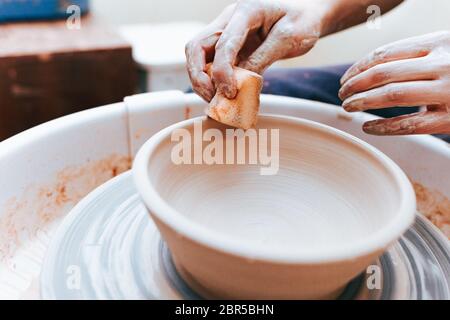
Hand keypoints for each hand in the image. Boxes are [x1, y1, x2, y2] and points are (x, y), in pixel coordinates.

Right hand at [185, 0, 326, 100]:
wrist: (308, 14)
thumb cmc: (303, 21)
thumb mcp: (289, 38)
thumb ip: (263, 58)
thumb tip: (240, 81)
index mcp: (246, 11)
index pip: (223, 43)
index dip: (222, 71)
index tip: (230, 93)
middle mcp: (229, 19)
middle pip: (197, 46)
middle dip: (199, 75)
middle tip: (212, 97)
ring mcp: (226, 32)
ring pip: (199, 56)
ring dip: (202, 79)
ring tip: (216, 99)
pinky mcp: (229, 45)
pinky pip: (211, 62)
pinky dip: (212, 80)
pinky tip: (223, 94)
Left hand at [339, 31, 449, 135]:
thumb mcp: (446, 52)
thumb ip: (418, 56)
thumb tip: (371, 70)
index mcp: (439, 43)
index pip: (387, 53)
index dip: (359, 67)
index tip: (344, 79)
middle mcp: (443, 64)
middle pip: (385, 73)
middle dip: (356, 85)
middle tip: (342, 94)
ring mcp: (448, 91)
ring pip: (393, 95)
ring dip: (364, 101)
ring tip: (348, 107)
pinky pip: (409, 125)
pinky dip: (384, 127)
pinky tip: (367, 127)